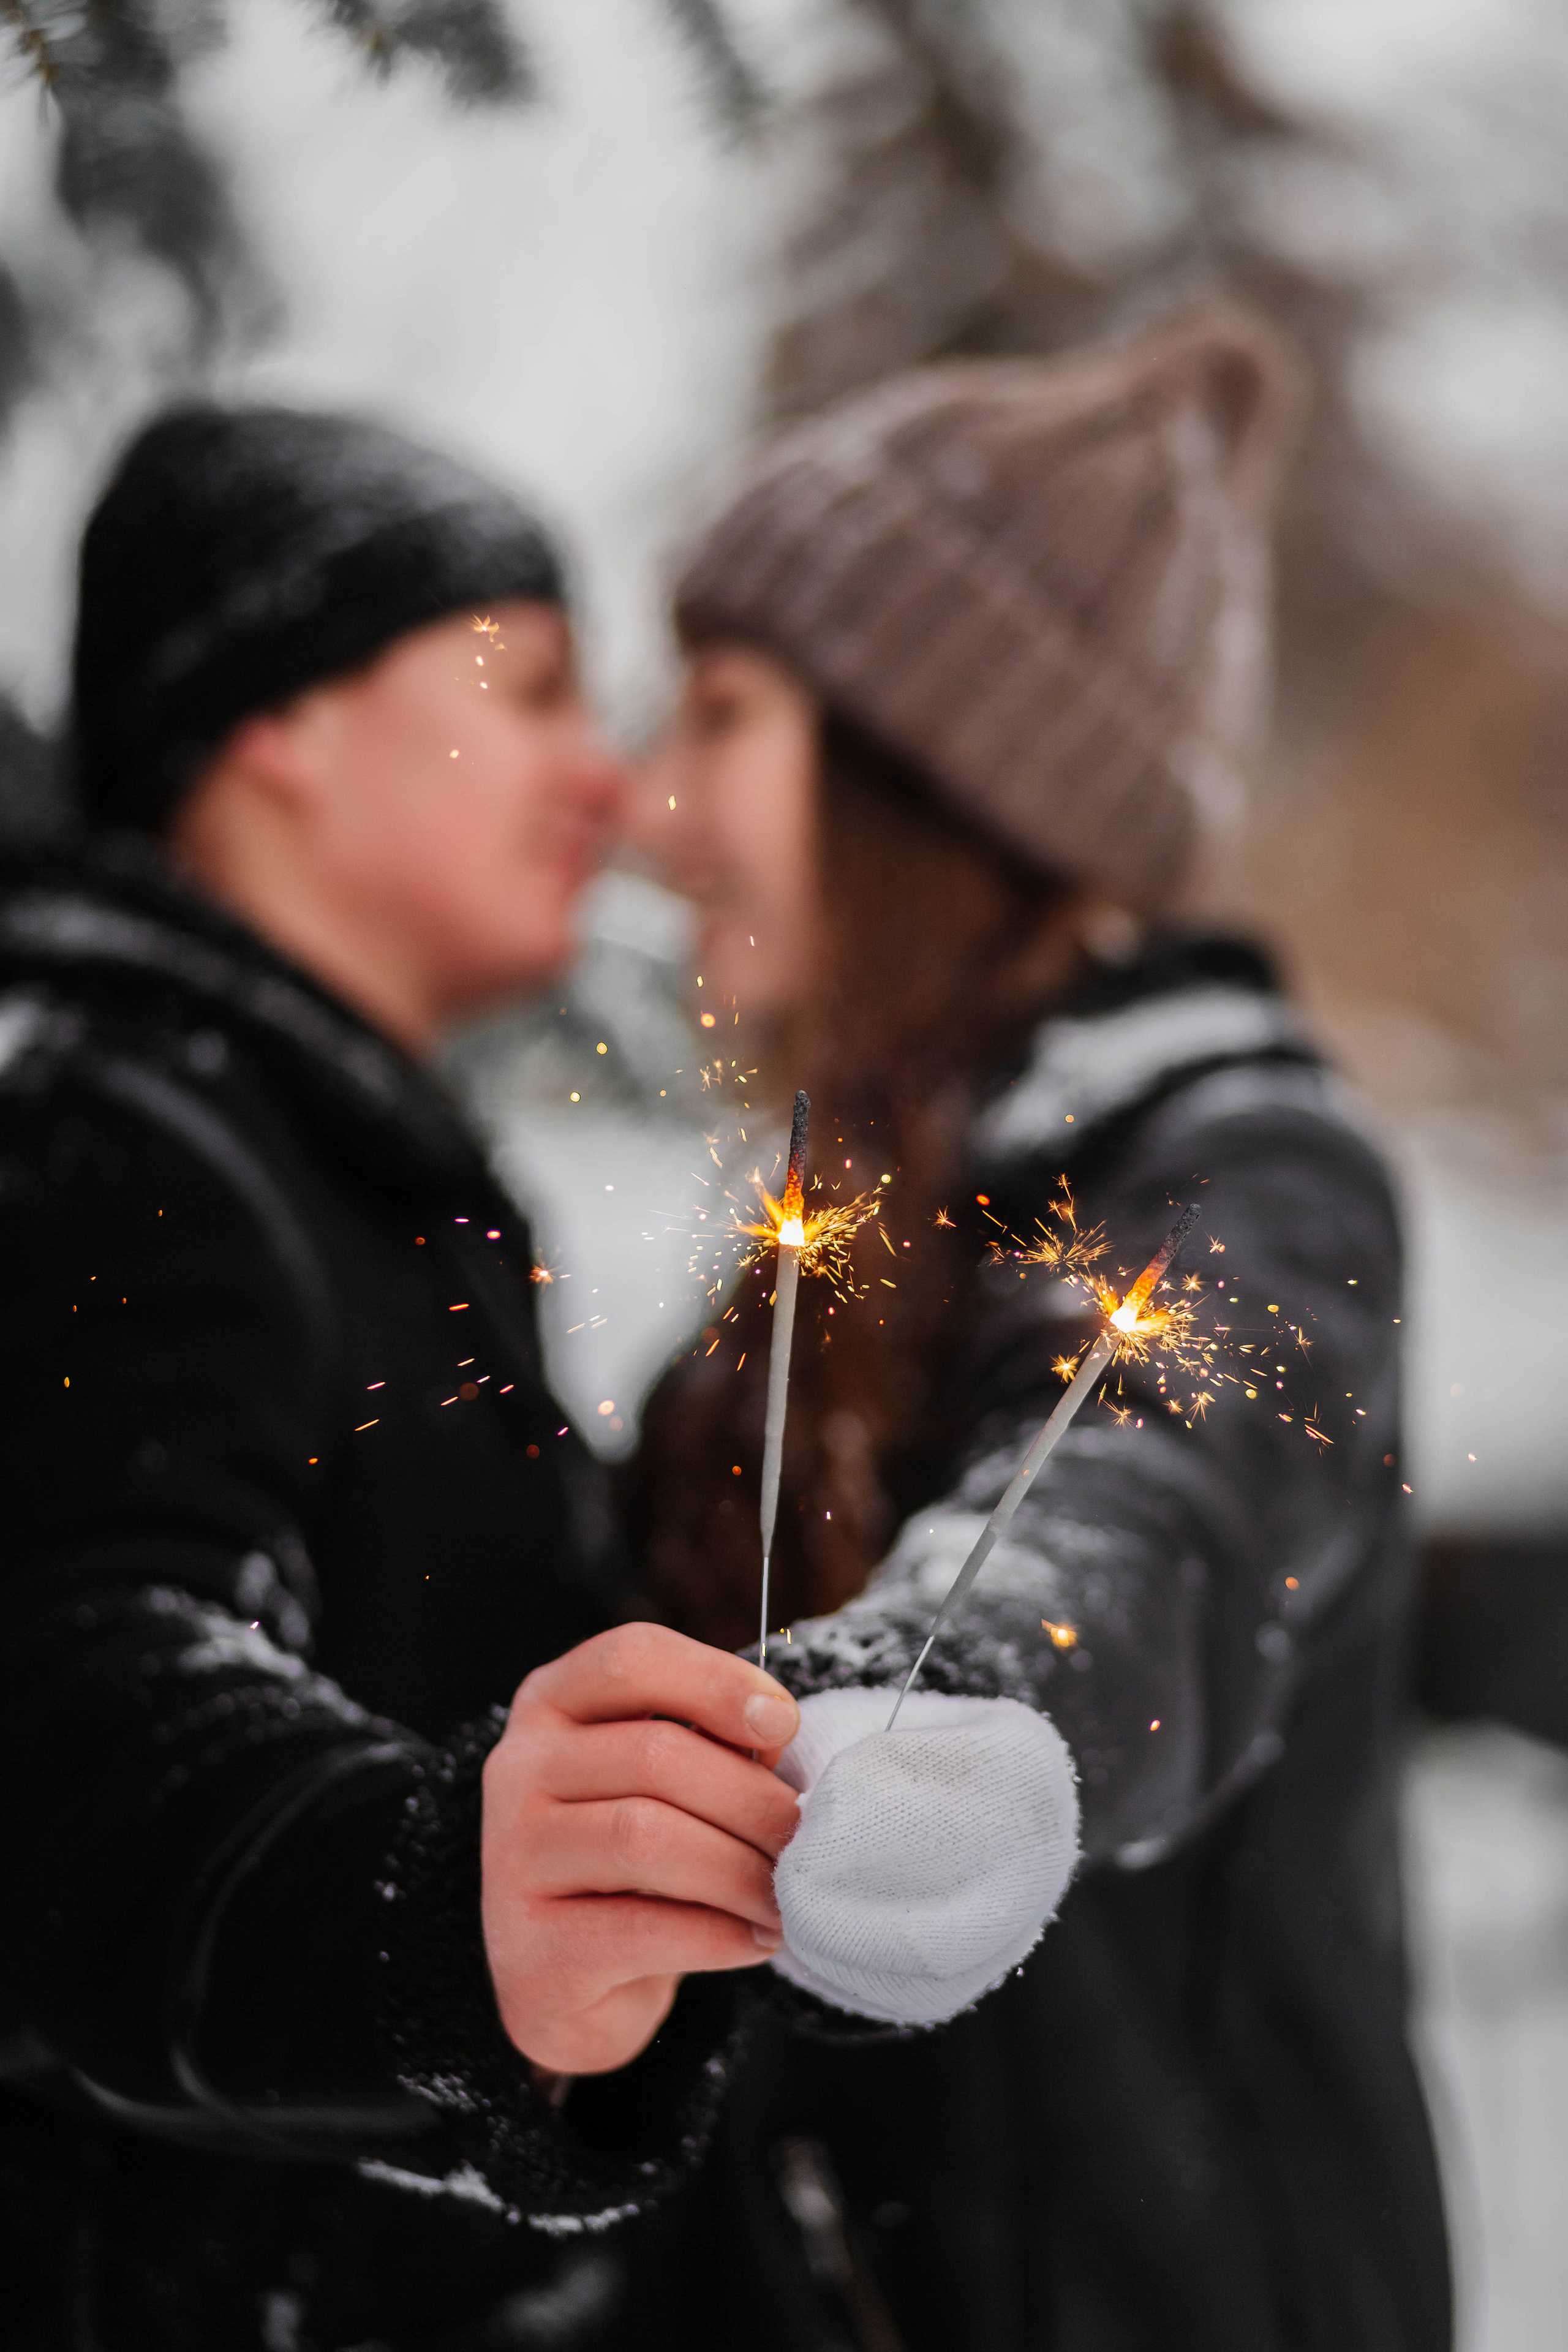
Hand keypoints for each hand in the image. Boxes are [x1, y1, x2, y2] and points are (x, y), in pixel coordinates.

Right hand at [481, 1622, 800, 2075]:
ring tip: (783, 1895)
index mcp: (552, 1704)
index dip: (717, 1681)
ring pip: (645, 1837)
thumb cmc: (635, 1864)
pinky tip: (756, 1939)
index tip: (784, 1723)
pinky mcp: (531, 1949)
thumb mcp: (667, 1785)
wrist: (572, 1987)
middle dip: (750, 1799)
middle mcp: (517, 1768)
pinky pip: (643, 1929)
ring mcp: (512, 1858)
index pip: (630, 1658)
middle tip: (802, 1837)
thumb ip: (711, 1746)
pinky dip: (721, 1934)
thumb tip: (775, 1731)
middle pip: (654, 1754)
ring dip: (739, 1870)